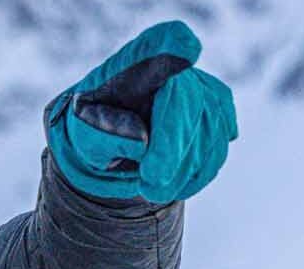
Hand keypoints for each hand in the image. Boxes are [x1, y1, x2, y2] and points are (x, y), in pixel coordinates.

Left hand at [45, 19, 237, 202]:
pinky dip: (198, 173)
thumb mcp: (84, 130)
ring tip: (154, 190)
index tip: (186, 48)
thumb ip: (106, 133)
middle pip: (188, 100)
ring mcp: (200, 86)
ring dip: (184, 169)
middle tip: (150, 184)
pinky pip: (218, 145)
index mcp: (136, 60)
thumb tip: (142, 141)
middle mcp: (174, 64)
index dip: (176, 46)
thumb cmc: (94, 126)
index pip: (161, 43)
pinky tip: (175, 184)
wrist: (111, 134)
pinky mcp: (216, 111)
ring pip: (209, 129)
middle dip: (173, 148)